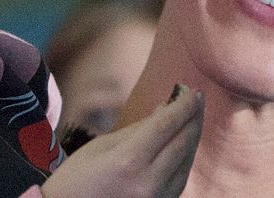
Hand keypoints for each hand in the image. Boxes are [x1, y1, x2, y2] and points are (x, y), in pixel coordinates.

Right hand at [43, 84, 203, 197]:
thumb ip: (139, 128)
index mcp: (129, 161)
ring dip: (192, 138)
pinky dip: (184, 158)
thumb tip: (166, 109)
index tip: (192, 91)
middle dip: (193, 118)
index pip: (167, 125)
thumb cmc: (77, 179)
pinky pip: (180, 179)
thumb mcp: (102, 146)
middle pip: (183, 143)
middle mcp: (148, 182)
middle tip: (196, 99)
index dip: (184, 105)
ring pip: (186, 163)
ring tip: (192, 118)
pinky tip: (182, 144)